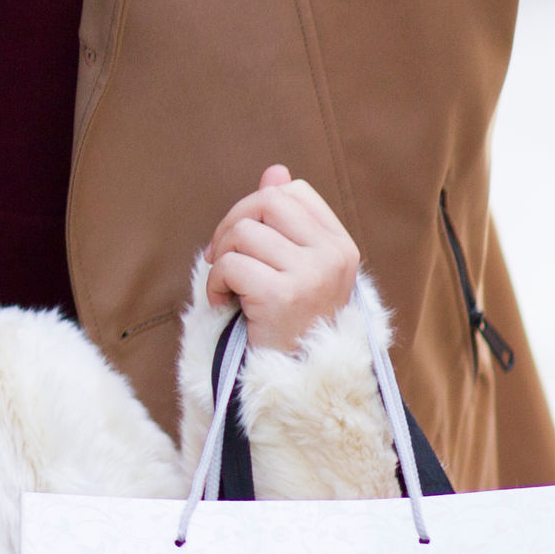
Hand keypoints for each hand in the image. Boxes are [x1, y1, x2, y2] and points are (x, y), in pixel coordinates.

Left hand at [203, 166, 360, 356]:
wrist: (299, 382)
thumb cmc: (292, 321)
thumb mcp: (296, 268)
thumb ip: (287, 219)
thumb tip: (275, 171)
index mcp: (340, 245)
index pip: (292, 192)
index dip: (257, 206)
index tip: (245, 238)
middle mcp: (333, 257)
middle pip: (265, 201)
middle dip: (231, 224)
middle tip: (222, 258)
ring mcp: (312, 277)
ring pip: (243, 232)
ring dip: (221, 260)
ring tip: (229, 287)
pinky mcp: (283, 297)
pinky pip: (229, 265)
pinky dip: (214, 283)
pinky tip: (225, 303)